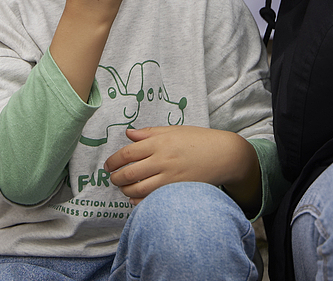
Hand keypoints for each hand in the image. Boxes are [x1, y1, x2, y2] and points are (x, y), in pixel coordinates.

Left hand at [105, 126, 259, 209]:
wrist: (223, 155)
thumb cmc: (199, 140)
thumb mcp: (174, 130)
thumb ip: (149, 133)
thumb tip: (129, 134)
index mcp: (160, 142)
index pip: (127, 153)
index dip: (113, 161)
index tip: (109, 165)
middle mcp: (162, 160)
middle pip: (129, 173)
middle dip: (116, 178)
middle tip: (113, 178)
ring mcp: (169, 177)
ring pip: (137, 189)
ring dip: (125, 190)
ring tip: (124, 188)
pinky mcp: (176, 190)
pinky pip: (151, 199)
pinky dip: (138, 201)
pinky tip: (135, 198)